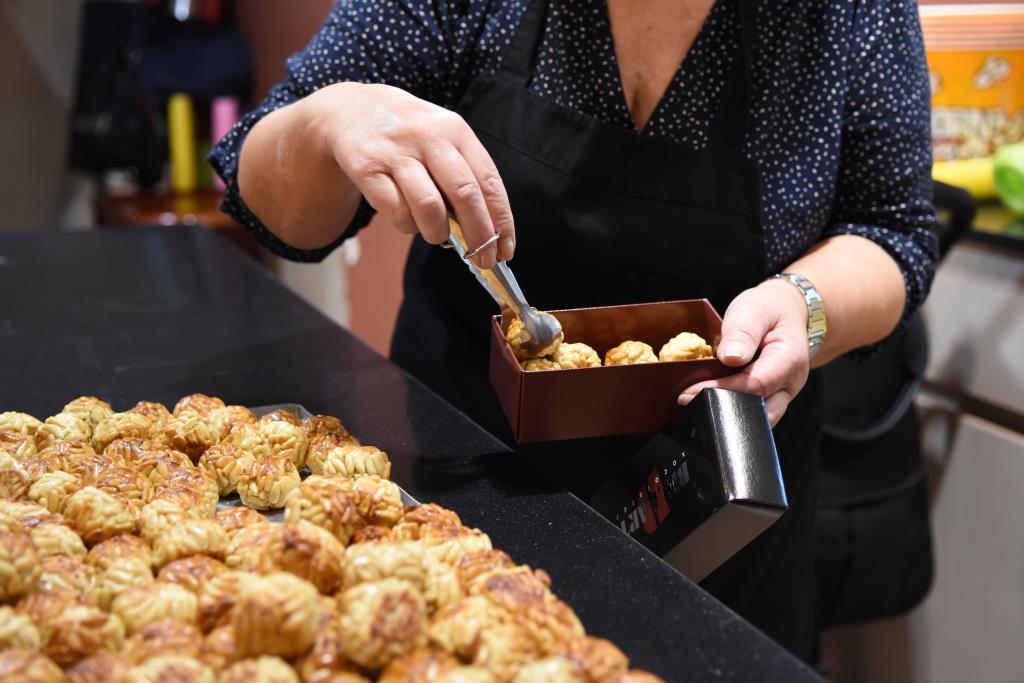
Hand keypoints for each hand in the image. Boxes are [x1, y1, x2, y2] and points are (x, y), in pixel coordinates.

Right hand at [308, 82, 514, 268]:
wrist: (349, 110)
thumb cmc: (408, 134)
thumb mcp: (441, 138)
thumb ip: (464, 175)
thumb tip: (486, 229)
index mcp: (455, 130)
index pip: (488, 181)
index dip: (501, 220)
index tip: (505, 249)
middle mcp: (428, 137)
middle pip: (465, 195)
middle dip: (479, 236)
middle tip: (482, 259)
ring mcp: (396, 152)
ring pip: (429, 208)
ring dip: (438, 233)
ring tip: (437, 235)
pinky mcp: (367, 168)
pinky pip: (396, 212)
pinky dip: (407, 225)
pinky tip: (408, 219)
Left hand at [678, 279, 809, 425]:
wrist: (786, 312)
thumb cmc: (769, 309)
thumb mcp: (754, 310)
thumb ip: (743, 332)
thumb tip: (731, 358)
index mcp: (789, 360)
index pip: (754, 385)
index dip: (721, 390)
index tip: (689, 392)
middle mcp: (789, 384)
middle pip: (755, 409)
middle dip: (721, 408)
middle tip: (686, 400)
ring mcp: (781, 395)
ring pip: (754, 417)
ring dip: (725, 412)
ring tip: (694, 401)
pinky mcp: (770, 399)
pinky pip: (751, 411)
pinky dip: (730, 408)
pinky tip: (707, 399)